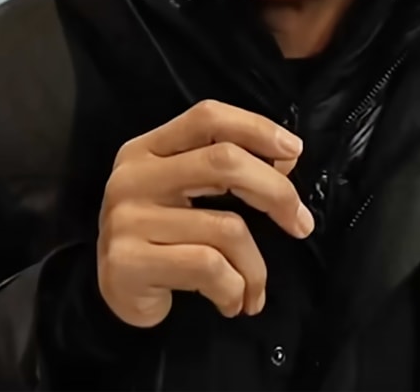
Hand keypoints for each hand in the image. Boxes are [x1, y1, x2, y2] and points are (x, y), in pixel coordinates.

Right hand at [97, 100, 312, 328]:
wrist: (117, 293)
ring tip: (255, 286)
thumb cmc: (164, 235)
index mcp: (148, 148)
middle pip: (224, 162)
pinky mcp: (128, 263)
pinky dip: (235, 289)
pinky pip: (209, 268)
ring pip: (226, 227)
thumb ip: (227, 169)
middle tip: (301, 223)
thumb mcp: (189, 191)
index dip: (256, 127)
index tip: (294, 150)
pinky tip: (232, 301)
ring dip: (255, 266)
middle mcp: (133, 176)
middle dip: (276, 191)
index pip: (208, 117)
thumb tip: (286, 158)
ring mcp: (127, 219)